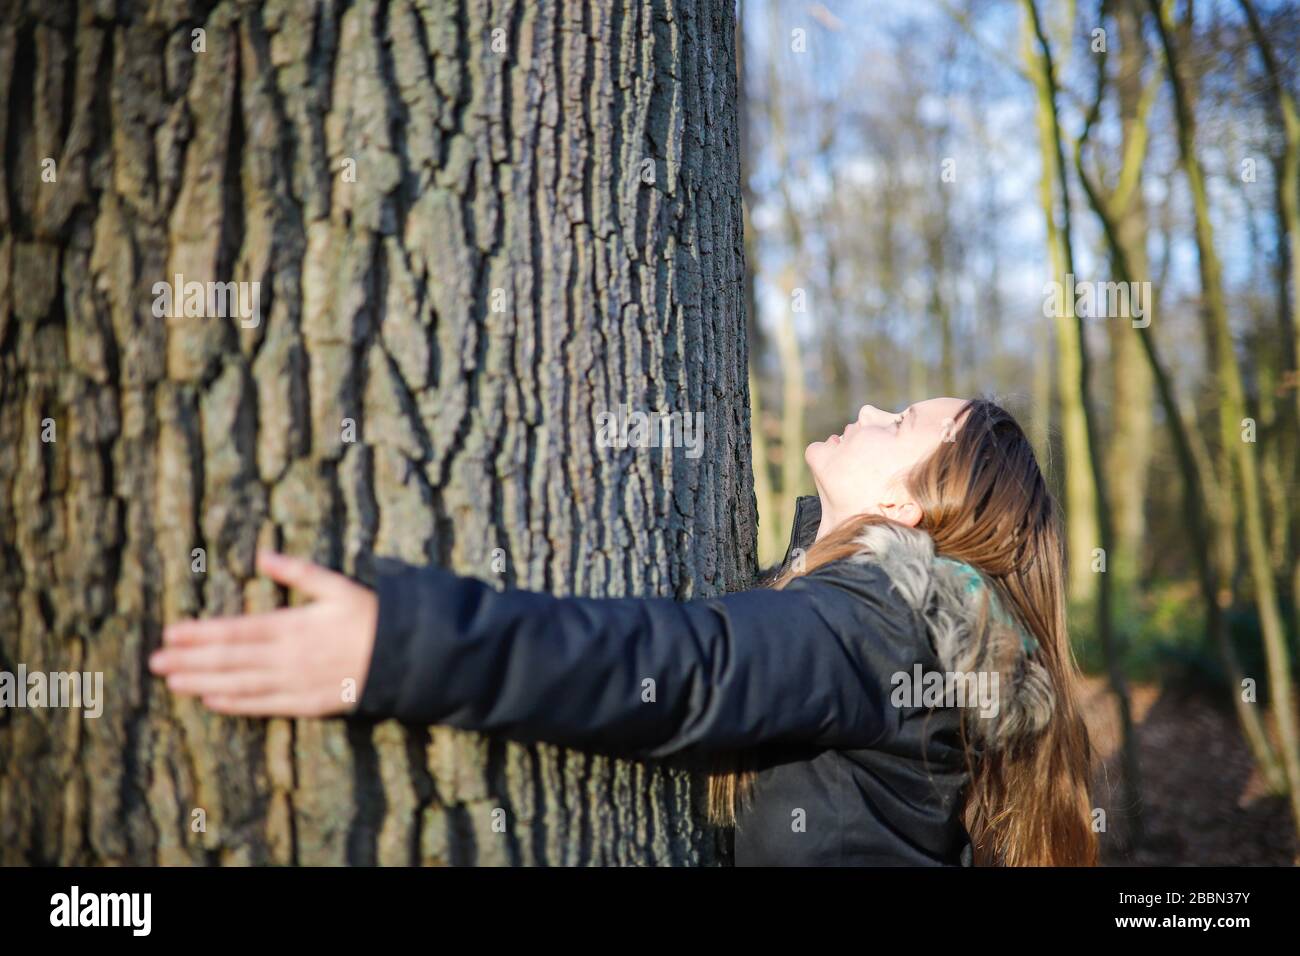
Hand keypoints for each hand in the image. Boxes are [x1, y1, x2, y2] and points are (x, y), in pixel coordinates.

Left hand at [149, 550, 378, 716]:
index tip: (170, 633)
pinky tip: (212, 701)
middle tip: (154, 663)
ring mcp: (295, 682)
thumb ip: (298, 572)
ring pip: (240, 684)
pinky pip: (265, 705)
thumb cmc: (370, 616)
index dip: (200, 633)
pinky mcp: (306, 703)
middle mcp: (287, 657)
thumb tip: (261, 554)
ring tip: (172, 682)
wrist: (403, 657)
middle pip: (229, 660)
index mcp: (293, 625)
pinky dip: (236, 704)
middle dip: (190, 661)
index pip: (236, 630)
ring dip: (203, 683)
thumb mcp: (338, 586)